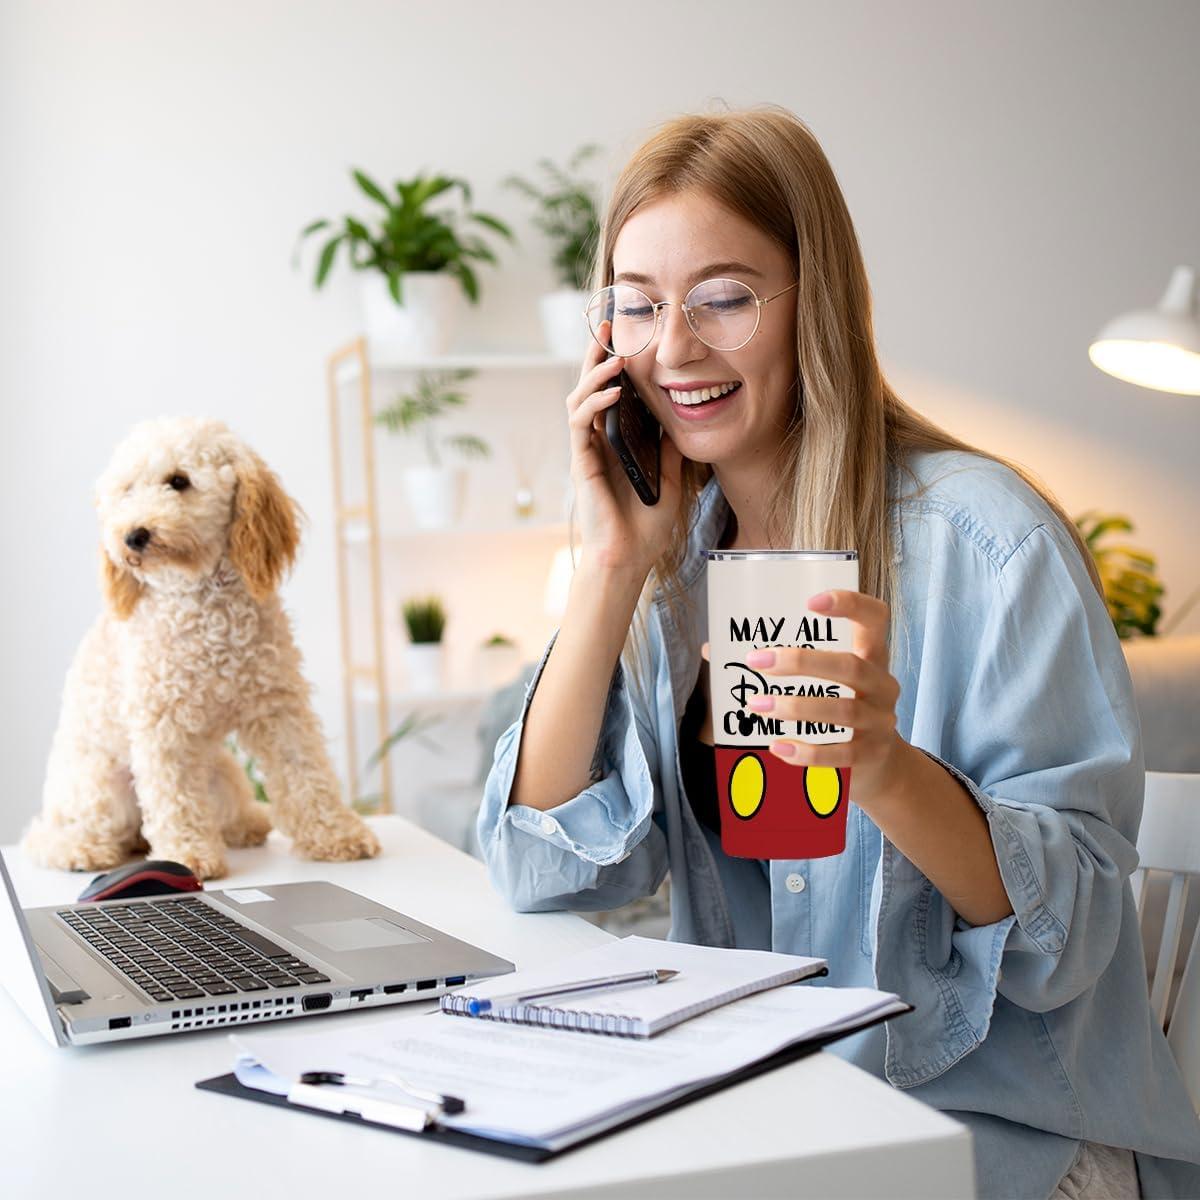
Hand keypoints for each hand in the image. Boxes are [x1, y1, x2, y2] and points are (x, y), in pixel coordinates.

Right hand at [566, 320, 682, 575]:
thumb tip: (678, 418)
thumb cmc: (646, 526)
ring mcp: (586, 452)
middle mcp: (596, 442)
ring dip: (595, 374)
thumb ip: (669, 449)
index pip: (611, 394)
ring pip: (579, 400)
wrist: (629, 558)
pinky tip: (613, 391)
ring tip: (615, 354)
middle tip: (607, 323)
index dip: (614, 364)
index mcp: (615, 443)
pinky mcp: (581, 464)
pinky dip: (595, 403)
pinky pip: (580, 425)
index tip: (626, 335)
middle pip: (589, 387)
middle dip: (596, 354)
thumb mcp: (670, 478)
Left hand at [736, 590, 909, 807]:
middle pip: (850, 666)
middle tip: (756, 661)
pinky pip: (840, 754)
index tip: (811, 602)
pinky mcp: (872, 754)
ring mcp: (880, 721)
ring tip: (756, 705)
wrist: (879, 765)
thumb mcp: (826, 681)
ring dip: (795, 707)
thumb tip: (714, 649)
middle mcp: (882, 684)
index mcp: (872, 654)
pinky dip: (806, 751)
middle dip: (801, 662)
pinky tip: (777, 746)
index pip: (875, 617)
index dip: (850, 603)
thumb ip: (780, 662)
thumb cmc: (841, 708)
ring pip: (842, 711)